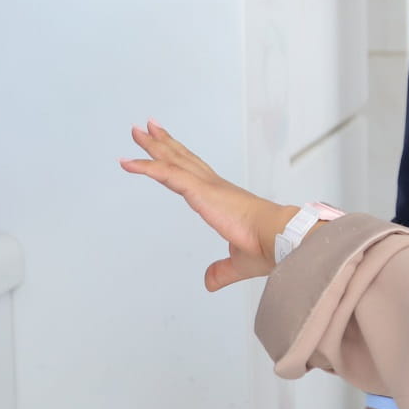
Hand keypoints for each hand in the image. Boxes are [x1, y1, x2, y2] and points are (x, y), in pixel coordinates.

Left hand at [120, 121, 297, 291]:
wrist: (280, 238)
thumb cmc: (268, 246)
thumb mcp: (238, 262)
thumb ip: (221, 271)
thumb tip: (209, 281)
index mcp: (221, 198)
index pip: (195, 173)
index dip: (179, 158)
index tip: (169, 146)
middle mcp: (213, 186)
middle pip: (182, 158)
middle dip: (165, 142)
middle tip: (148, 127)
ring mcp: (206, 186)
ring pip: (172, 161)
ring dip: (153, 146)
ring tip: (137, 132)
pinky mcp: (200, 191)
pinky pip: (167, 174)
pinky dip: (146, 166)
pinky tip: (127, 162)